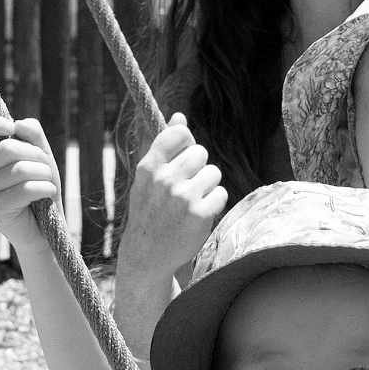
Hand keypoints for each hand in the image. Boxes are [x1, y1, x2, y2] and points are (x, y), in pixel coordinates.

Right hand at [0, 116, 61, 248]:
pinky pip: (26, 188)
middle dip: (38, 156)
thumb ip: (33, 136)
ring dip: (45, 175)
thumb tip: (17, 124)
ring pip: (21, 169)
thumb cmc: (41, 188)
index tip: (11, 129)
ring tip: (47, 184)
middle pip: (9, 148)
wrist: (44, 228)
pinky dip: (45, 189)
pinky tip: (46, 195)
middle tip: (46, 170)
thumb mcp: (41, 157)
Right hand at [122, 112, 227, 277]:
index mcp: (149, 167)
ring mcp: (182, 198)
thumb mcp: (149, 178)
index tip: (181, 160)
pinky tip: (199, 214)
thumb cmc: (151, 210)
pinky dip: (214, 203)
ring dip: (207, 186)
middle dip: (199, 168)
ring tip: (191, 202)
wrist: (147, 254)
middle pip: (201, 152)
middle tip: (186, 188)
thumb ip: (165, 146)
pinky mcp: (200, 214)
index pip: (179, 134)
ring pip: (213, 173)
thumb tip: (180, 116)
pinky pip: (221, 193)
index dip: (186, 144)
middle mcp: (164, 180)